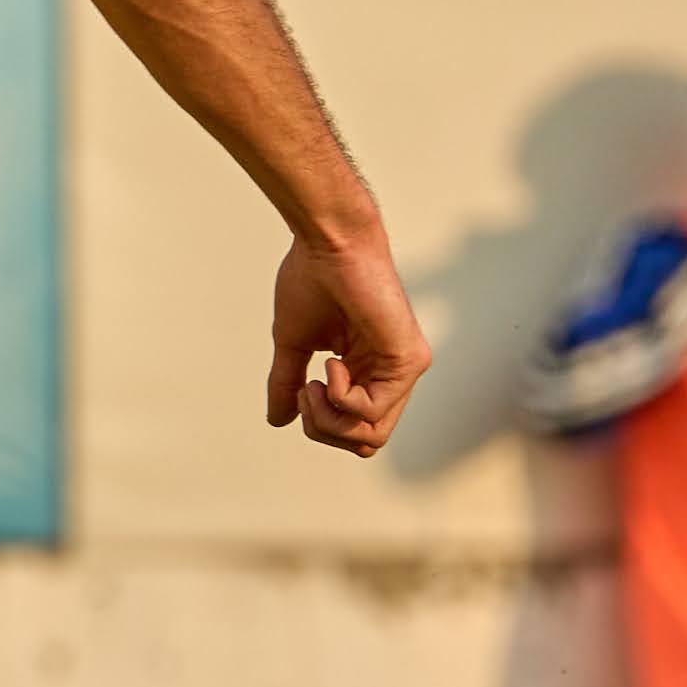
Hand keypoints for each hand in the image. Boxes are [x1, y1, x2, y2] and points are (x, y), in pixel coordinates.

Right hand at [267, 230, 428, 457]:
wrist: (328, 243)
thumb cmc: (312, 280)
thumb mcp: (295, 344)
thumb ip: (289, 382)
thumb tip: (278, 420)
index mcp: (370, 371)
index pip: (355, 432)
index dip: (321, 426)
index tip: (301, 388)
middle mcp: (392, 375)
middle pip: (365, 443)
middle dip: (323, 429)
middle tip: (305, 391)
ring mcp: (404, 370)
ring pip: (371, 436)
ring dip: (328, 417)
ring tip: (313, 381)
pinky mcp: (409, 360)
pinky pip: (372, 410)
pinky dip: (340, 395)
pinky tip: (332, 362)